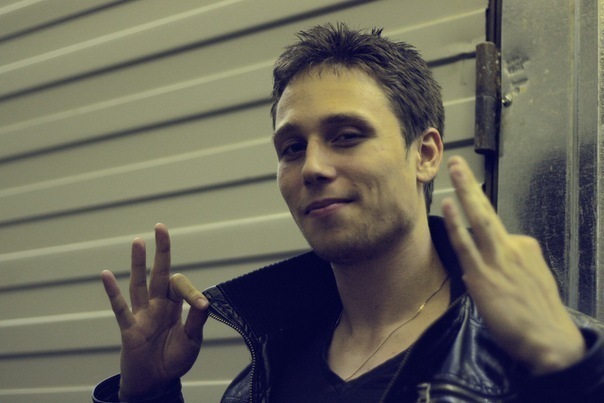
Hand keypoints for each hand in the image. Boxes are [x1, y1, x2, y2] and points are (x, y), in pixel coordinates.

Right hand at [101, 224, 208, 398]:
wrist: (155, 383)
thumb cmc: (174, 361)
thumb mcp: (192, 342)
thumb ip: (196, 321)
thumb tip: (206, 302)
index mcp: (175, 307)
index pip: (181, 287)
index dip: (192, 293)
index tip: (201, 305)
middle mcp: (157, 306)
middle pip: (159, 273)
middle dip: (161, 251)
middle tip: (160, 227)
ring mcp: (142, 315)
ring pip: (139, 284)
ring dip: (138, 263)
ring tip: (138, 241)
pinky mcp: (129, 329)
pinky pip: (120, 308)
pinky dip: (113, 292)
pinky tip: (107, 274)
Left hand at [441, 156, 584, 373]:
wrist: (551, 342)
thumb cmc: (541, 317)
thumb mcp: (534, 281)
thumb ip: (514, 266)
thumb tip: (495, 264)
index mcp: (525, 248)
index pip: (496, 230)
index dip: (478, 228)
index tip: (469, 217)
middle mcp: (512, 247)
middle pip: (488, 210)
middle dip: (471, 184)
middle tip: (458, 162)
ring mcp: (497, 259)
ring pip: (479, 218)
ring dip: (465, 191)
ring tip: (453, 170)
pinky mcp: (482, 275)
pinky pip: (466, 243)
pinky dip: (456, 223)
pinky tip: (448, 205)